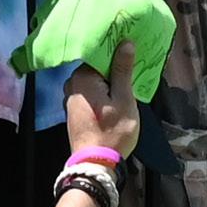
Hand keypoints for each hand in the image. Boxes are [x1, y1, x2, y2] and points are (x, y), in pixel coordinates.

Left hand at [64, 39, 141, 159]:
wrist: (95, 162)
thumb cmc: (113, 131)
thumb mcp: (124, 100)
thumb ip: (123, 70)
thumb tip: (125, 43)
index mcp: (83, 78)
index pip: (100, 54)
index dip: (117, 52)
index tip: (133, 51)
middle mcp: (72, 84)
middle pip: (96, 68)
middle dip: (114, 68)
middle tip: (135, 69)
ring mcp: (71, 98)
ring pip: (94, 81)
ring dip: (109, 81)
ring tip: (128, 84)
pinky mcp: (74, 109)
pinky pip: (90, 92)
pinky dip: (102, 92)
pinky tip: (115, 98)